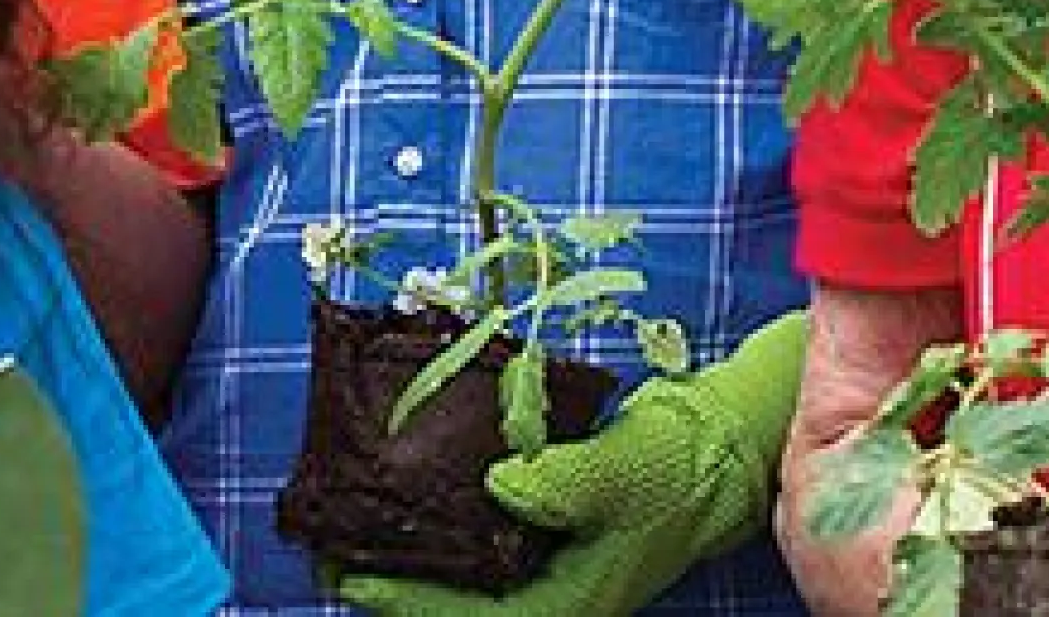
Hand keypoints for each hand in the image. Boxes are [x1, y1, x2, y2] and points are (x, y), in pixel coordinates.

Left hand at [338, 311, 810, 616]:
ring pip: (465, 577)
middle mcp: (552, 591)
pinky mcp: (545, 529)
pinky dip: (444, 525)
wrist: (718, 447)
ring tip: (352, 530)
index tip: (352, 579)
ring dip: (415, 556)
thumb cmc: (677, 470)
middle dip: (397, 585)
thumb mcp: (621, 474)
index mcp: (570, 600)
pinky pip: (482, 541)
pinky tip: (409, 499)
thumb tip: (498, 487)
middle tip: (331, 557)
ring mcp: (548, 563)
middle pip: (459, 605)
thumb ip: (560, 484)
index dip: (410, 603)